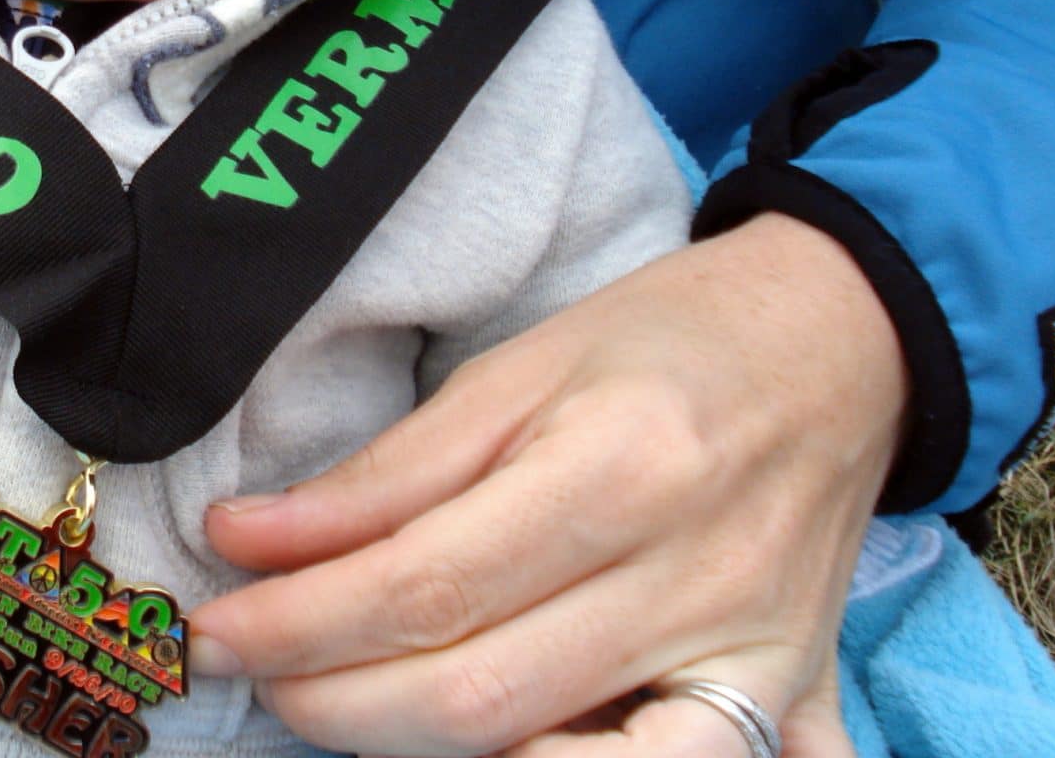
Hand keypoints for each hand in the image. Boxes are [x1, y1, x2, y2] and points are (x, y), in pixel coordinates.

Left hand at [190, 214, 905, 756]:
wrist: (842, 343)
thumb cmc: (667, 340)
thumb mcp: (517, 368)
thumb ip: (386, 474)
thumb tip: (245, 538)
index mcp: (618, 466)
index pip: (425, 584)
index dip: (298, 620)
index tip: (212, 624)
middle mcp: (692, 577)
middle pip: (478, 695)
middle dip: (332, 699)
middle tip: (251, 666)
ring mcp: (747, 657)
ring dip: (422, 753)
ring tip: (341, 706)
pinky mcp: (784, 698)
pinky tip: (491, 757)